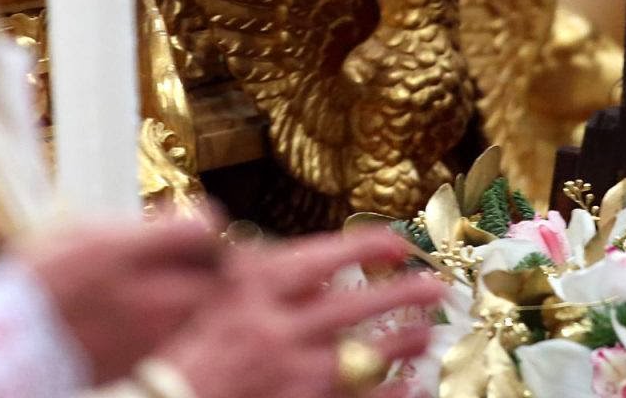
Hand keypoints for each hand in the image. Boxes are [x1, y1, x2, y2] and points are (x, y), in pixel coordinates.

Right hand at [17, 209, 228, 384]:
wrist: (3, 349)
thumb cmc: (36, 284)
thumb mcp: (79, 234)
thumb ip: (133, 229)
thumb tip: (171, 221)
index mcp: (126, 256)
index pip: (203, 231)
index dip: (205, 219)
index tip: (194, 218)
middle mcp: (145, 297)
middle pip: (216, 272)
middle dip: (212, 258)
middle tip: (195, 252)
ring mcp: (148, 335)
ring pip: (202, 308)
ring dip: (199, 290)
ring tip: (175, 282)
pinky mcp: (143, 362)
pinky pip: (180, 334)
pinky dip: (179, 319)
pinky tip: (156, 311)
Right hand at [161, 228, 443, 397]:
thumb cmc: (189, 349)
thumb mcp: (216, 296)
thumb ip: (258, 273)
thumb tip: (304, 259)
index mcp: (253, 290)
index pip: (321, 257)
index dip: (365, 247)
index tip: (397, 242)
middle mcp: (276, 328)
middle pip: (354, 306)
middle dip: (401, 294)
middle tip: (436, 285)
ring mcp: (290, 374)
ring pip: (363, 357)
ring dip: (402, 343)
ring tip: (428, 332)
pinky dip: (388, 393)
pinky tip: (410, 384)